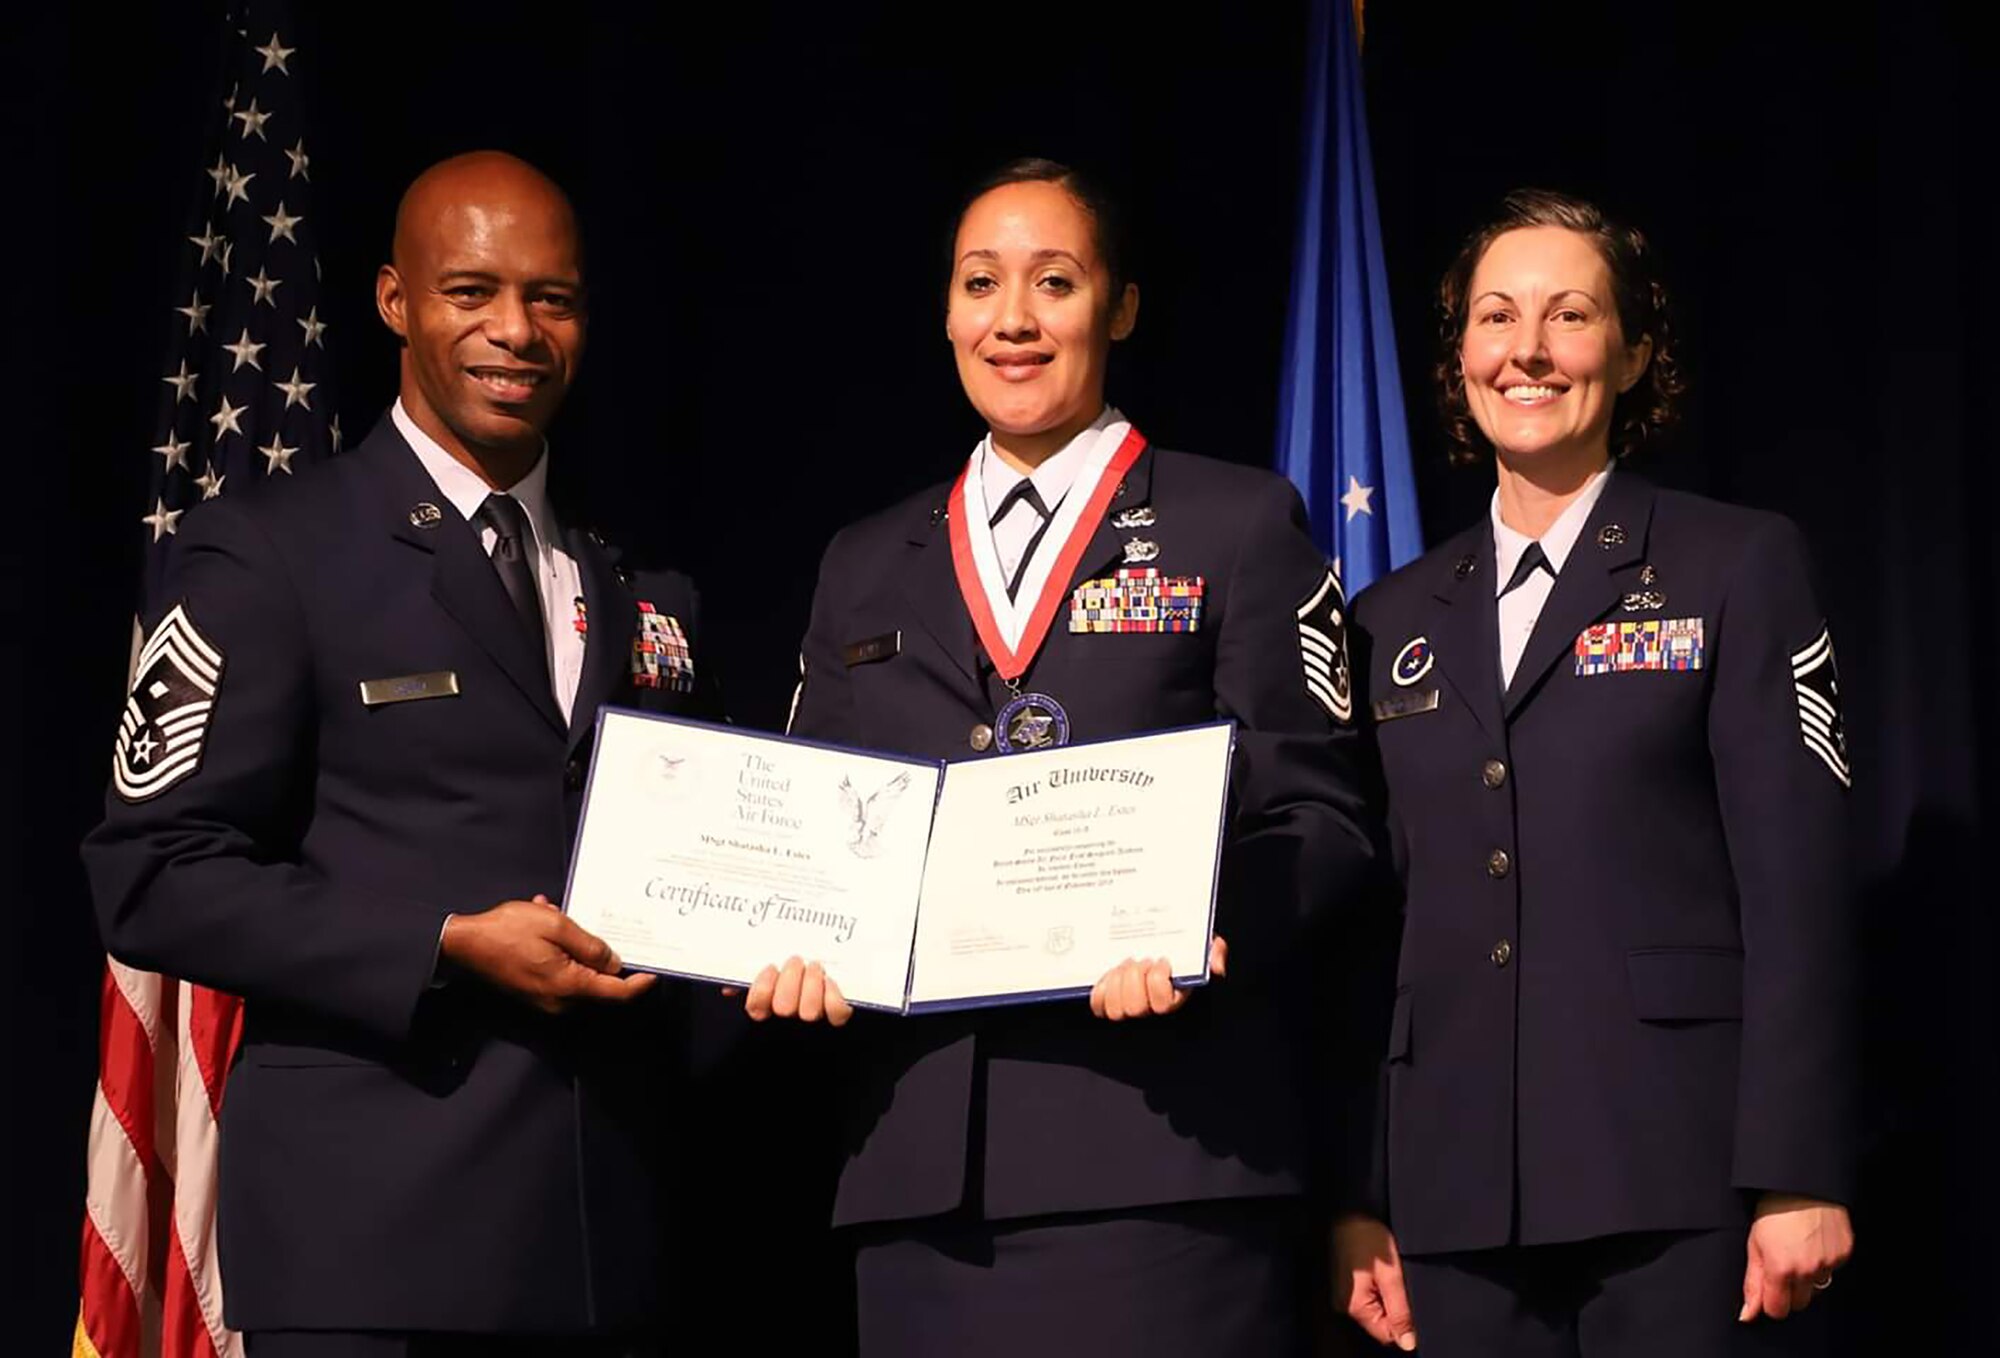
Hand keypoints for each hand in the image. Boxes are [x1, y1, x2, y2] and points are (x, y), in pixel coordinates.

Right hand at [439, 894, 655, 1013]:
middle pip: (598, 984)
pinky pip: (559, 973)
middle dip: (598, 952)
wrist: (461, 945)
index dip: (639, 984)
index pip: (616, 993)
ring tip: (554, 914)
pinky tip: (545, 922)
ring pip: (577, 974)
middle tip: (588, 923)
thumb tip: (614, 962)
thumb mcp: (555, 926)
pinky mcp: (535, 993)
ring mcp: (545, 1000)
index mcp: (569, 985)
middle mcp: (560, 1001)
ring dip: (573, 945)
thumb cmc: (506, 932)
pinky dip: (559, 950)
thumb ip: (590, 945)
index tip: (655, 972)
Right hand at [742, 956, 851, 1025]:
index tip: (770, 967)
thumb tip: (728, 987)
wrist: (829, 961)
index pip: (756, 1006)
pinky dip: (833, 994)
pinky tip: (829, 980)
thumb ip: (745, 973)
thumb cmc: (792, 965)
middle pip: (783, 1008)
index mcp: (767, 1002)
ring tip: (813, 966)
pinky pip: (836, 1013)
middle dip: (790, 979)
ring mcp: (813, 1015)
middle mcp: (789, 1013)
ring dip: (811, 984)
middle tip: (796, 961)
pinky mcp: (837, 1014)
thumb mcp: (767, 965)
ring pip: (809, 1012)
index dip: (762, 987)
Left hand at [1088, 935, 1227, 1020]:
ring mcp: (1128, 1007)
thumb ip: (1213, 951)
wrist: (1153, 943)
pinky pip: (1099, 1005)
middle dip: (1135, 978)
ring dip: (1117, 983)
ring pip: (1116, 1010)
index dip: (1158, 981)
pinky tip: (1110, 974)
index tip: (1162, 960)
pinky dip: (1101, 989)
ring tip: (1124, 964)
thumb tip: (1215, 966)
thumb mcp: (1201, 943)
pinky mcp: (1108, 1001)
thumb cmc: (1179, 947)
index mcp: (1174, 998)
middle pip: (1135, 1007)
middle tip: (1140, 959)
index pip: (1163, 1004)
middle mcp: (1150, 1008)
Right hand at [1332, 1214, 1417, 1350]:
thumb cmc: (1367, 1237)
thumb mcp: (1391, 1274)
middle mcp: (1345, 1305)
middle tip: (1402, 1281)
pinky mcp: (1345, 1283)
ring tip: (1391, 1272)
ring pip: (1376, 1308)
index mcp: (1355, 1306)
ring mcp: (1344, 1294)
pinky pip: (1368, 1296)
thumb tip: (1408, 1344)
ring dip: (1388, 1296)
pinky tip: (1382, 1269)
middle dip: (1396, 1307)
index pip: (1387, 1333)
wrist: (1347, 1209)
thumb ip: (1400, 1310)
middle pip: (1380, 1322)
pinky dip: (1379, 1287)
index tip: (1412, 1300)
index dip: (1404, 1323)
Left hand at [1740, 1194, 1853, 1321]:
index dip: (1771, 1301)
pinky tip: (1814, 1242)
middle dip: (1789, 1290)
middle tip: (1782, 1264)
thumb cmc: (1773, 1210)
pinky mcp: (1844, 1254)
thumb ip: (1752, 1283)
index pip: (1777, 1310)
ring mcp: (1829, 1262)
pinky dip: (1823, 1261)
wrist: (1803, 1184)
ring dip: (1807, 1276)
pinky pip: (1832, 1270)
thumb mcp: (1754, 1245)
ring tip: (1798, 1249)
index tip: (1769, 1289)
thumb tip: (1747, 1315)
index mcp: (1781, 1269)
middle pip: (1799, 1303)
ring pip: (1817, 1287)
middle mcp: (1807, 1270)